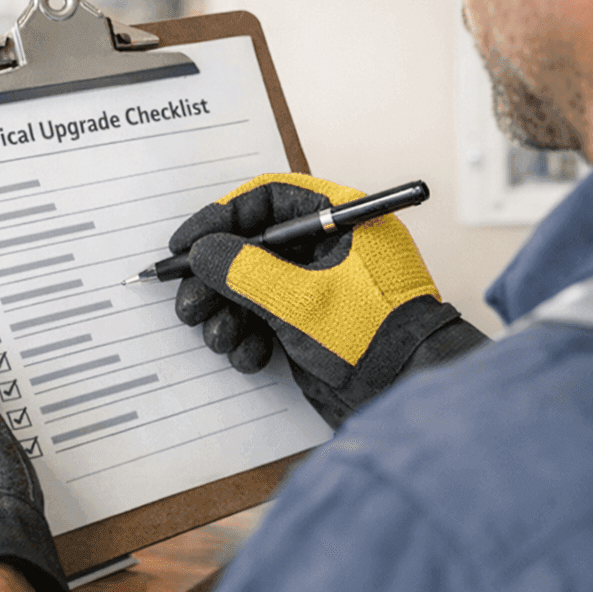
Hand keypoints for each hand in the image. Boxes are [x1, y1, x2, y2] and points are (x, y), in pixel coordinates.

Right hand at [170, 173, 482, 425]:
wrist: (407, 392)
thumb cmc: (370, 335)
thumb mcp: (299, 299)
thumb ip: (243, 270)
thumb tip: (202, 252)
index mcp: (341, 219)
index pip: (269, 199)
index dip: (221, 217)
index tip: (185, 243)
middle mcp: (330, 247)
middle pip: (254, 245)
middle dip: (217, 278)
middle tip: (188, 303)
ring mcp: (321, 286)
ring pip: (254, 286)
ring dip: (228, 313)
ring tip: (220, 337)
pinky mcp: (313, 323)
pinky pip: (266, 318)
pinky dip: (250, 337)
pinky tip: (251, 356)